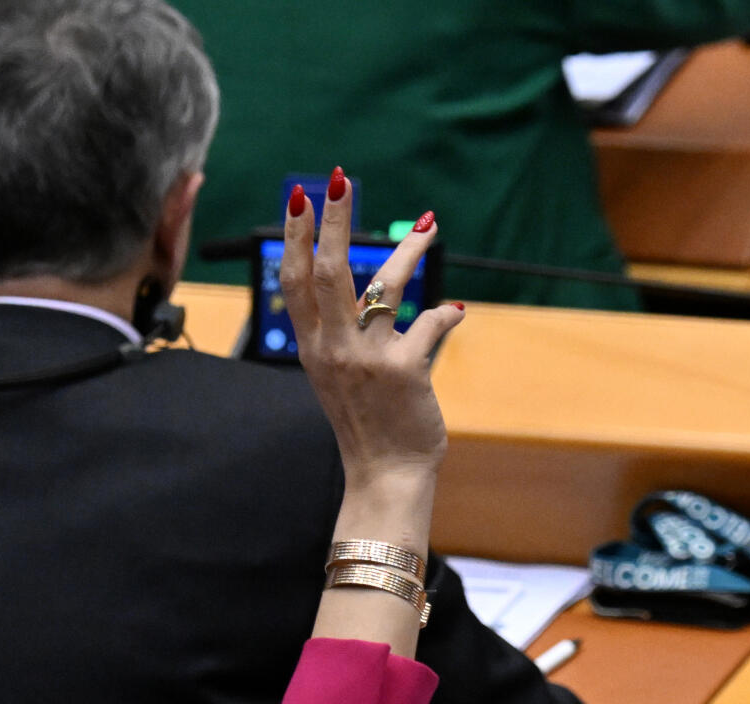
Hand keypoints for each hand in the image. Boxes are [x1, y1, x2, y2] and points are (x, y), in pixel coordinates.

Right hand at [283, 169, 466, 657]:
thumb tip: (378, 298)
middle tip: (340, 179)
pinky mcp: (405, 372)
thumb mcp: (341, 377)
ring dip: (406, 251)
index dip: (296, 236)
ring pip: (380, 287)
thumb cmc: (367, 426)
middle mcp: (333, 348)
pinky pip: (429, 325)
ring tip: (428, 225)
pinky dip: (446, 314)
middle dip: (333, 221)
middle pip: (327, 271)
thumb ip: (349, 336)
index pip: (293, 281)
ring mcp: (367, 359)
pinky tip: (456, 309)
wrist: (385, 478)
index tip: (301, 196)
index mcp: (313, 347)